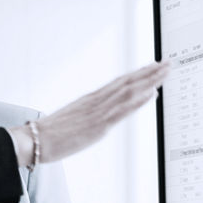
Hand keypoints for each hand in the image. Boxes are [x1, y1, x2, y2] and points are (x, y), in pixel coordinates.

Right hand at [9, 60, 169, 164]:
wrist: (34, 140)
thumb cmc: (50, 133)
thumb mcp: (73, 120)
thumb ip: (88, 116)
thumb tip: (100, 117)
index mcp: (90, 99)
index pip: (120, 82)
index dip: (138, 73)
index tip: (153, 66)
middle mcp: (96, 101)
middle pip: (128, 82)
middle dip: (150, 72)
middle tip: (168, 62)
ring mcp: (98, 112)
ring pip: (129, 91)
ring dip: (150, 80)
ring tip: (166, 71)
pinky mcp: (98, 125)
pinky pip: (122, 110)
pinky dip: (139, 100)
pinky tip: (152, 93)